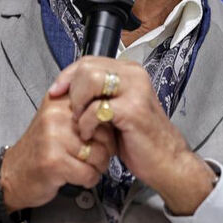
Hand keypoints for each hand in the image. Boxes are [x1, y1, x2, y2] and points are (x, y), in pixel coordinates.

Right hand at [0, 93, 115, 213]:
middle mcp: (56, 115)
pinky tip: (76, 176)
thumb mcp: (59, 120)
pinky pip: (88, 173)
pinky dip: (88, 180)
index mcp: (60, 101)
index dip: (107, 128)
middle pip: (104, 133)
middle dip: (105, 150)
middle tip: (92, 156)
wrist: (12, 174)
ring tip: (83, 166)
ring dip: (97, 167)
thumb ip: (83, 111)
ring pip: (99, 154)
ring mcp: (53, 137)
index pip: (101, 108)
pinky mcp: (53, 161)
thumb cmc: (42, 149)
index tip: (98, 137)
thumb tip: (115, 111)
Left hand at [48, 56, 215, 214]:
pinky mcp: (133, 109)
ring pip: (91, 79)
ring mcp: (135, 90)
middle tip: (75, 112)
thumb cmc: (140, 138)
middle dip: (73, 90)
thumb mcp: (115, 109)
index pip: (89, 61)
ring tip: (83, 121)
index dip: (67, 76)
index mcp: (129, 72)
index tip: (56, 91)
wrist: (166, 161)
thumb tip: (67, 87)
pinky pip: (96, 108)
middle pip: (87, 66)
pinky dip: (87, 123)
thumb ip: (97, 94)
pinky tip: (91, 134)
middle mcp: (134, 75)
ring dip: (79, 103)